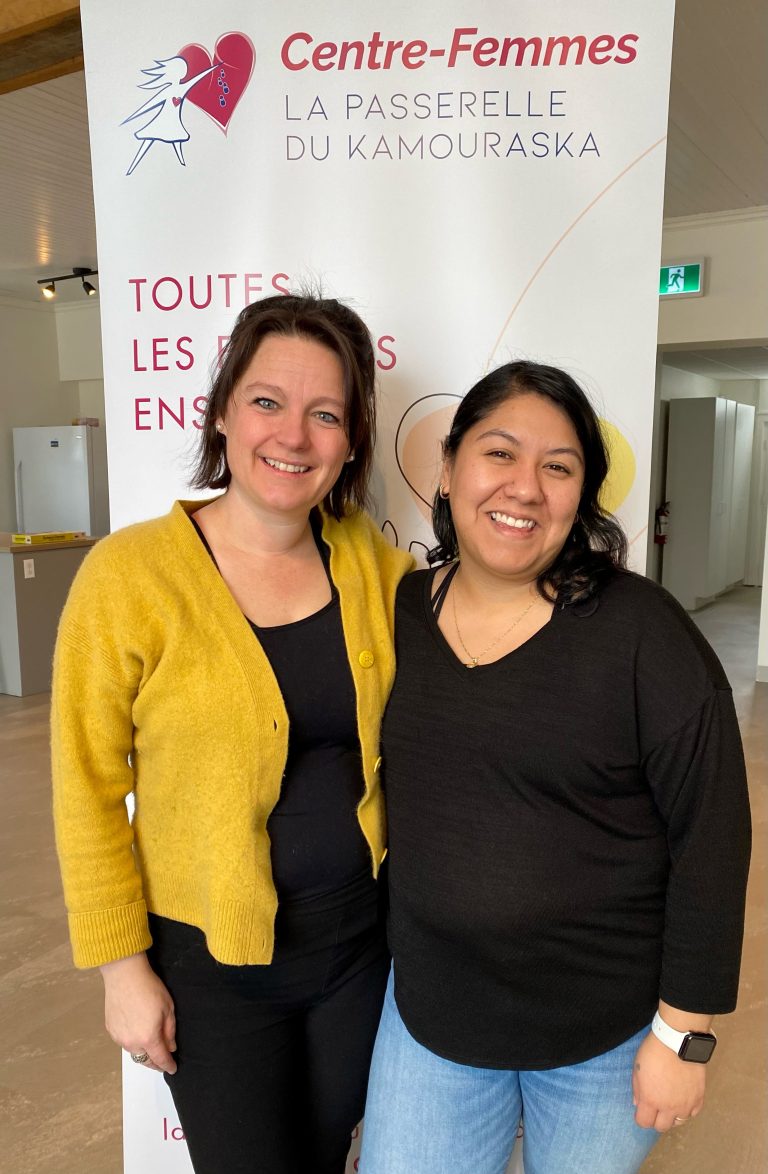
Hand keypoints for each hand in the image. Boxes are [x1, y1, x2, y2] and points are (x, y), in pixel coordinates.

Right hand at [100, 953, 176, 1073]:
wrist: (124, 975)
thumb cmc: (148, 988)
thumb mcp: (168, 1008)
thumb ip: (170, 1031)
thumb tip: (171, 1047)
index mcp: (148, 1038)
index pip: (160, 1059)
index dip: (168, 1065)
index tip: (172, 1068)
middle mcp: (131, 1042)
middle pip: (145, 1060)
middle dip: (155, 1063)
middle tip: (162, 1062)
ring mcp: (119, 1037)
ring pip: (133, 1052)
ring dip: (143, 1052)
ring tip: (151, 1047)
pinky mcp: (111, 1030)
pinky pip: (124, 1042)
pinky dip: (132, 1042)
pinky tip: (137, 1033)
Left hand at [632, 1031, 705, 1131]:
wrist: (678, 1040)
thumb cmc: (654, 1051)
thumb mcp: (637, 1068)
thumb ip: (637, 1089)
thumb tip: (638, 1103)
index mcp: (650, 1100)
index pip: (644, 1122)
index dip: (641, 1117)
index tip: (643, 1109)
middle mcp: (668, 1107)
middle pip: (661, 1126)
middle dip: (656, 1119)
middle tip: (656, 1107)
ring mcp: (685, 1104)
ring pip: (679, 1121)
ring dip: (673, 1115)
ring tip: (670, 1102)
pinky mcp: (699, 1097)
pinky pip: (693, 1113)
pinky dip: (688, 1109)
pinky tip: (683, 1098)